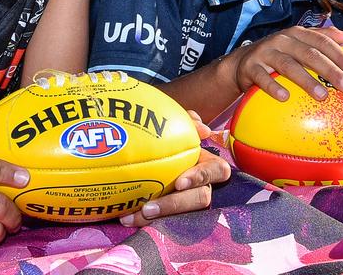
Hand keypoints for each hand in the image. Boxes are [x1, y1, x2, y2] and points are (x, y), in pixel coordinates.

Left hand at [119, 111, 230, 227]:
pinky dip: (142, 219)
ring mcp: (186, 199)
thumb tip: (204, 130)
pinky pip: (162, 219)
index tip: (179, 182)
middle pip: (199, 198)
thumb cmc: (165, 134)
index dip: (202, 177)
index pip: (217, 170)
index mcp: (206, 164)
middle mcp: (200, 184)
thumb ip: (189, 123)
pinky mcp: (170, 211)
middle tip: (149, 208)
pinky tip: (124, 217)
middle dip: (176, 204)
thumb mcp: (175, 124)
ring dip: (158, 215)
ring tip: (132, 216)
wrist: (143, 148)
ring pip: (181, 214)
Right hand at [226, 26, 342, 101]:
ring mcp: (265, 53)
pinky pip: (262, 78)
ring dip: (307, 81)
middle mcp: (282, 40)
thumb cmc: (279, 54)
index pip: (321, 41)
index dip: (339, 54)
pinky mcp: (250, 67)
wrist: (243, 61)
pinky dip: (274, 87)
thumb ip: (322, 39)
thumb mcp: (299, 43)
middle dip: (330, 70)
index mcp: (297, 34)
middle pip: (309, 54)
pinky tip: (285, 97)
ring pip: (288, 66)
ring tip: (322, 95)